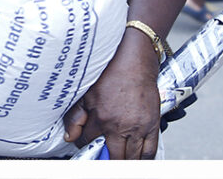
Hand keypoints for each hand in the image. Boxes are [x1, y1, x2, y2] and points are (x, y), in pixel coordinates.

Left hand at [62, 30, 160, 158]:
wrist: (135, 61)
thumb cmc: (112, 73)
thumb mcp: (87, 92)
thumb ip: (76, 116)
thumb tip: (69, 137)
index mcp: (102, 118)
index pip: (89, 142)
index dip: (84, 144)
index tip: (85, 143)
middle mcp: (121, 126)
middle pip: (114, 156)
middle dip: (106, 159)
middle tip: (103, 157)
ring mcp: (138, 128)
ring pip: (132, 157)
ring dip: (124, 161)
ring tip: (118, 159)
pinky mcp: (152, 125)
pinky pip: (150, 150)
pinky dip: (144, 159)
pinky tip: (137, 160)